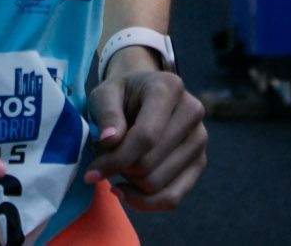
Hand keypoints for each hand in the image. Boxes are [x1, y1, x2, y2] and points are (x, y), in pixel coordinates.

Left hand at [84, 67, 207, 211]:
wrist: (142, 95)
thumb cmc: (120, 95)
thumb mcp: (104, 93)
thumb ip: (106, 113)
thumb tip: (110, 140)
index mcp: (169, 87)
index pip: (146, 136)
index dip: (116, 159)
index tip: (90, 173)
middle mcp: (192, 111)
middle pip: (149, 164)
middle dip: (119, 169)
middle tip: (104, 160)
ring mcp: (200, 139)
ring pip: (157, 184)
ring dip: (130, 182)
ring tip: (119, 165)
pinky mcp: (199, 162)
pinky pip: (172, 198)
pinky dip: (144, 202)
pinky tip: (126, 191)